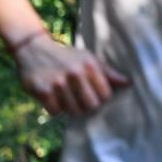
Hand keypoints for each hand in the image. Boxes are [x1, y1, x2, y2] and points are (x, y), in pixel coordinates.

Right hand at [13, 35, 128, 115]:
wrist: (33, 49)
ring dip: (70, 107)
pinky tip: (52, 97)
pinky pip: (56, 112)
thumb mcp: (87, 59)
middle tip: (79, 99)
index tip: (92, 94)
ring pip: (73, 111)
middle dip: (86, 106)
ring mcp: (58, 83)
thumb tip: (127, 83)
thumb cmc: (65, 57)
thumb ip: (107, 72)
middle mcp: (75, 73)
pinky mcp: (44, 91)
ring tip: (65, 96)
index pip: (105, 95)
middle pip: (91, 106)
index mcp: (89, 65)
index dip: (100, 98)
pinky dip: (55, 108)